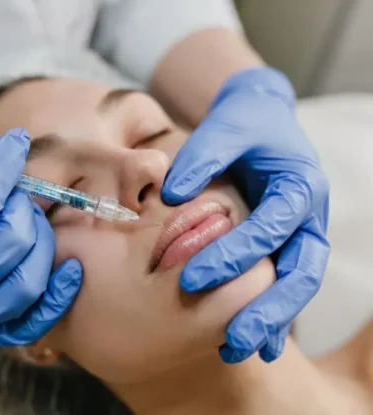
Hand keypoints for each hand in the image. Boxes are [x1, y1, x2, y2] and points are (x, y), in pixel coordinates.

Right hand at [0, 109, 81, 367]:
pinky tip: (70, 267)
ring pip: (29, 277)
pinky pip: (34, 321)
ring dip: (40, 238)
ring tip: (25, 217)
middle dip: (20, 201)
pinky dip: (59, 295)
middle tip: (9, 187)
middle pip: (12, 239)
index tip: (14, 139)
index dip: (2, 165)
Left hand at [162, 67, 329, 362]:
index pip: (271, 227)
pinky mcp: (289, 247)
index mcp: (299, 186)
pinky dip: (273, 317)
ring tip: (237, 351)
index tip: (192, 279)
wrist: (261, 121)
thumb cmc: (243, 124)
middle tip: (232, 340)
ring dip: (271, 322)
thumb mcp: (224, 127)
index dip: (235, 255)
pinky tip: (252, 346)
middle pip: (300, 272)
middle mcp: (309, 217)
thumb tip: (170, 196)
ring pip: (297, 288)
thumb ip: (201, 157)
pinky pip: (285, 286)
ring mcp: (303, 236)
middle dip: (268, 309)